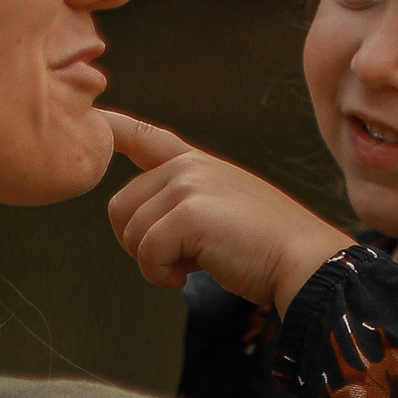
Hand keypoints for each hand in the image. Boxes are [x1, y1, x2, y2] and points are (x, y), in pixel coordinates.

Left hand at [103, 113, 350, 311]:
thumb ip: (185, 205)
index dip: (113, 129)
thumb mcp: (224, 210)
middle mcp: (188, 167)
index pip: (143, 136)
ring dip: (152, 262)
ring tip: (190, 266)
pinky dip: (161, 275)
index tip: (95, 120)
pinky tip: (188, 276)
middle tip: (177, 259)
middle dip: (139, 243)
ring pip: (130, 232)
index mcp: (196, 163)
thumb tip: (145, 228)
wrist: (302, 259)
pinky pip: (146, 253)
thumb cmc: (267, 246)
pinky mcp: (189, 214)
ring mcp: (188, 186)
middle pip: (120, 206)